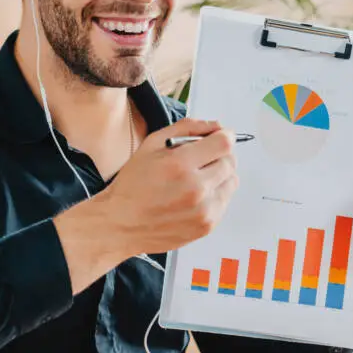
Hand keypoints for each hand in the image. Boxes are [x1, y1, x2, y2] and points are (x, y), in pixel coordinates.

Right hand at [54, 119, 238, 292]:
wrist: (120, 224)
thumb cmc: (133, 184)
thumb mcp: (152, 144)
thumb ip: (187, 128)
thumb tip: (216, 125)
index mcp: (180, 164)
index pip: (224, 144)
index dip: (224, 136)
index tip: (219, 137)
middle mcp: (195, 189)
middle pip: (230, 162)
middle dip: (220, 154)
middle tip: (203, 157)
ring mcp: (203, 210)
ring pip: (232, 181)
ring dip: (220, 174)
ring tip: (198, 177)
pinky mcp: (207, 226)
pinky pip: (225, 201)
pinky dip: (215, 194)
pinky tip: (195, 195)